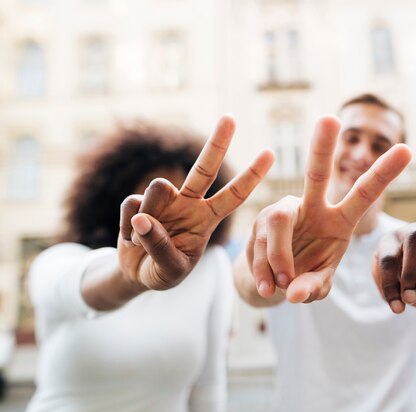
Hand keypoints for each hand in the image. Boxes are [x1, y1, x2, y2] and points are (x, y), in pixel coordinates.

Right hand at [118, 116, 273, 290]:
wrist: (136, 275)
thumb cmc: (163, 272)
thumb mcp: (170, 270)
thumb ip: (160, 248)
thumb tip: (142, 217)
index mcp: (207, 219)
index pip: (234, 195)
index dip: (251, 176)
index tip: (270, 153)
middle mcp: (188, 203)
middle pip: (205, 169)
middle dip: (218, 144)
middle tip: (231, 117)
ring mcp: (163, 201)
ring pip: (158, 187)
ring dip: (150, 213)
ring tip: (145, 240)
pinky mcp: (136, 203)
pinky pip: (131, 207)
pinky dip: (129, 229)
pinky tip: (133, 240)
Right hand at [247, 115, 411, 302]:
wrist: (270, 282)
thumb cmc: (305, 276)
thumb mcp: (318, 284)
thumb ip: (313, 287)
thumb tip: (293, 292)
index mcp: (340, 220)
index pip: (364, 193)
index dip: (384, 173)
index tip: (407, 148)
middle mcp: (313, 207)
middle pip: (316, 174)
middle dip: (322, 147)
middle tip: (330, 119)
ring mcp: (283, 212)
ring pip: (277, 221)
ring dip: (279, 259)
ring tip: (280, 286)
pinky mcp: (258, 224)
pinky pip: (260, 244)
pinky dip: (263, 271)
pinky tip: (267, 287)